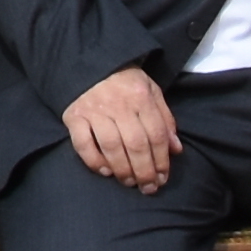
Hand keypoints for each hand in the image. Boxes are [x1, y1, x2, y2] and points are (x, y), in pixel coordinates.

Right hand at [59, 67, 179, 194]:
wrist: (90, 62)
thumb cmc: (125, 81)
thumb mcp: (151, 92)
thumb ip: (165, 119)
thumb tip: (176, 150)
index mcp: (141, 97)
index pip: (156, 134)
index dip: (161, 160)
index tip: (163, 177)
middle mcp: (118, 104)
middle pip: (135, 144)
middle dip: (145, 171)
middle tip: (148, 188)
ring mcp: (94, 110)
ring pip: (111, 146)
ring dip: (122, 170)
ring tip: (129, 182)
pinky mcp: (74, 116)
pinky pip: (82, 143)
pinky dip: (94, 160)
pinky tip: (105, 171)